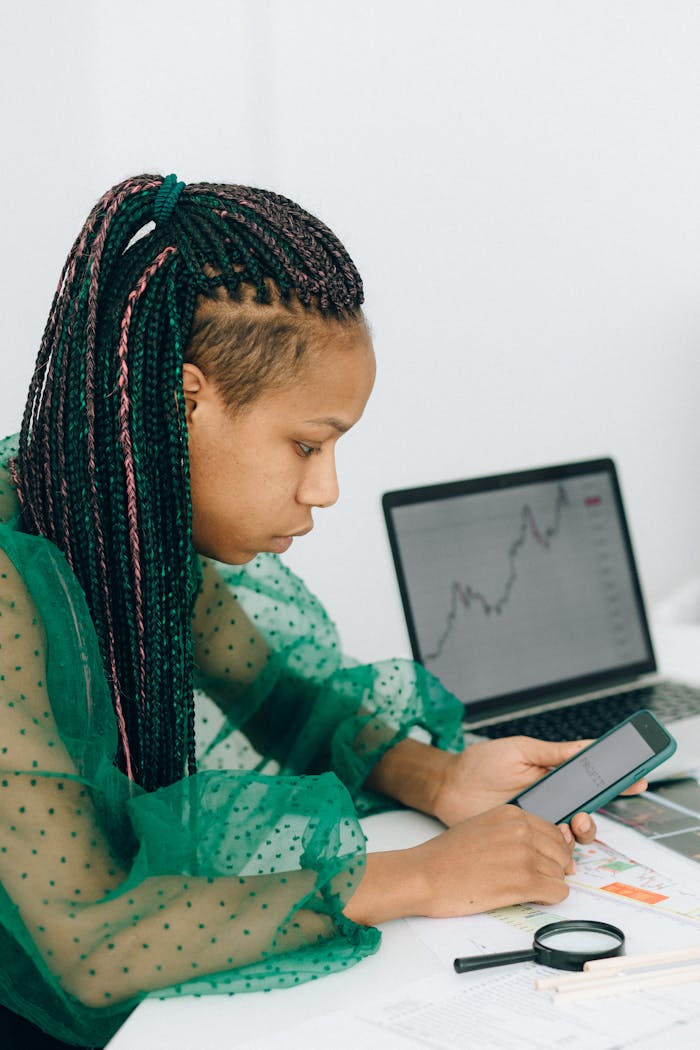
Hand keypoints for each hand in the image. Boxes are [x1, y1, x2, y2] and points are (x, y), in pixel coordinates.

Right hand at [344, 804, 574, 925]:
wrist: (426, 875)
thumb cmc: (447, 855)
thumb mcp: (483, 827)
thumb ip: (512, 831)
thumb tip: (540, 846)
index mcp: (512, 814)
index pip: (552, 831)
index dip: (549, 851)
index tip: (543, 861)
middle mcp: (522, 830)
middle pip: (561, 852)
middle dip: (552, 868)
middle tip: (535, 878)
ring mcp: (525, 855)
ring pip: (560, 873)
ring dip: (548, 884)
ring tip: (524, 888)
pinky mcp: (525, 881)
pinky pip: (558, 892)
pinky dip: (548, 899)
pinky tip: (529, 897)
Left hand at [432, 736, 646, 841]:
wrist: (451, 786)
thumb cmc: (482, 763)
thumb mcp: (521, 749)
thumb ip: (555, 752)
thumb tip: (588, 745)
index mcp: (554, 775)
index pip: (591, 779)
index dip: (616, 781)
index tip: (637, 780)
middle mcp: (552, 799)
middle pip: (589, 810)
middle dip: (597, 814)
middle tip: (586, 813)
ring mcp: (540, 820)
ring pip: (574, 832)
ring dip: (581, 831)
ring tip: (571, 823)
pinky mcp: (526, 838)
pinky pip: (551, 847)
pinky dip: (559, 845)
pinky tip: (552, 835)